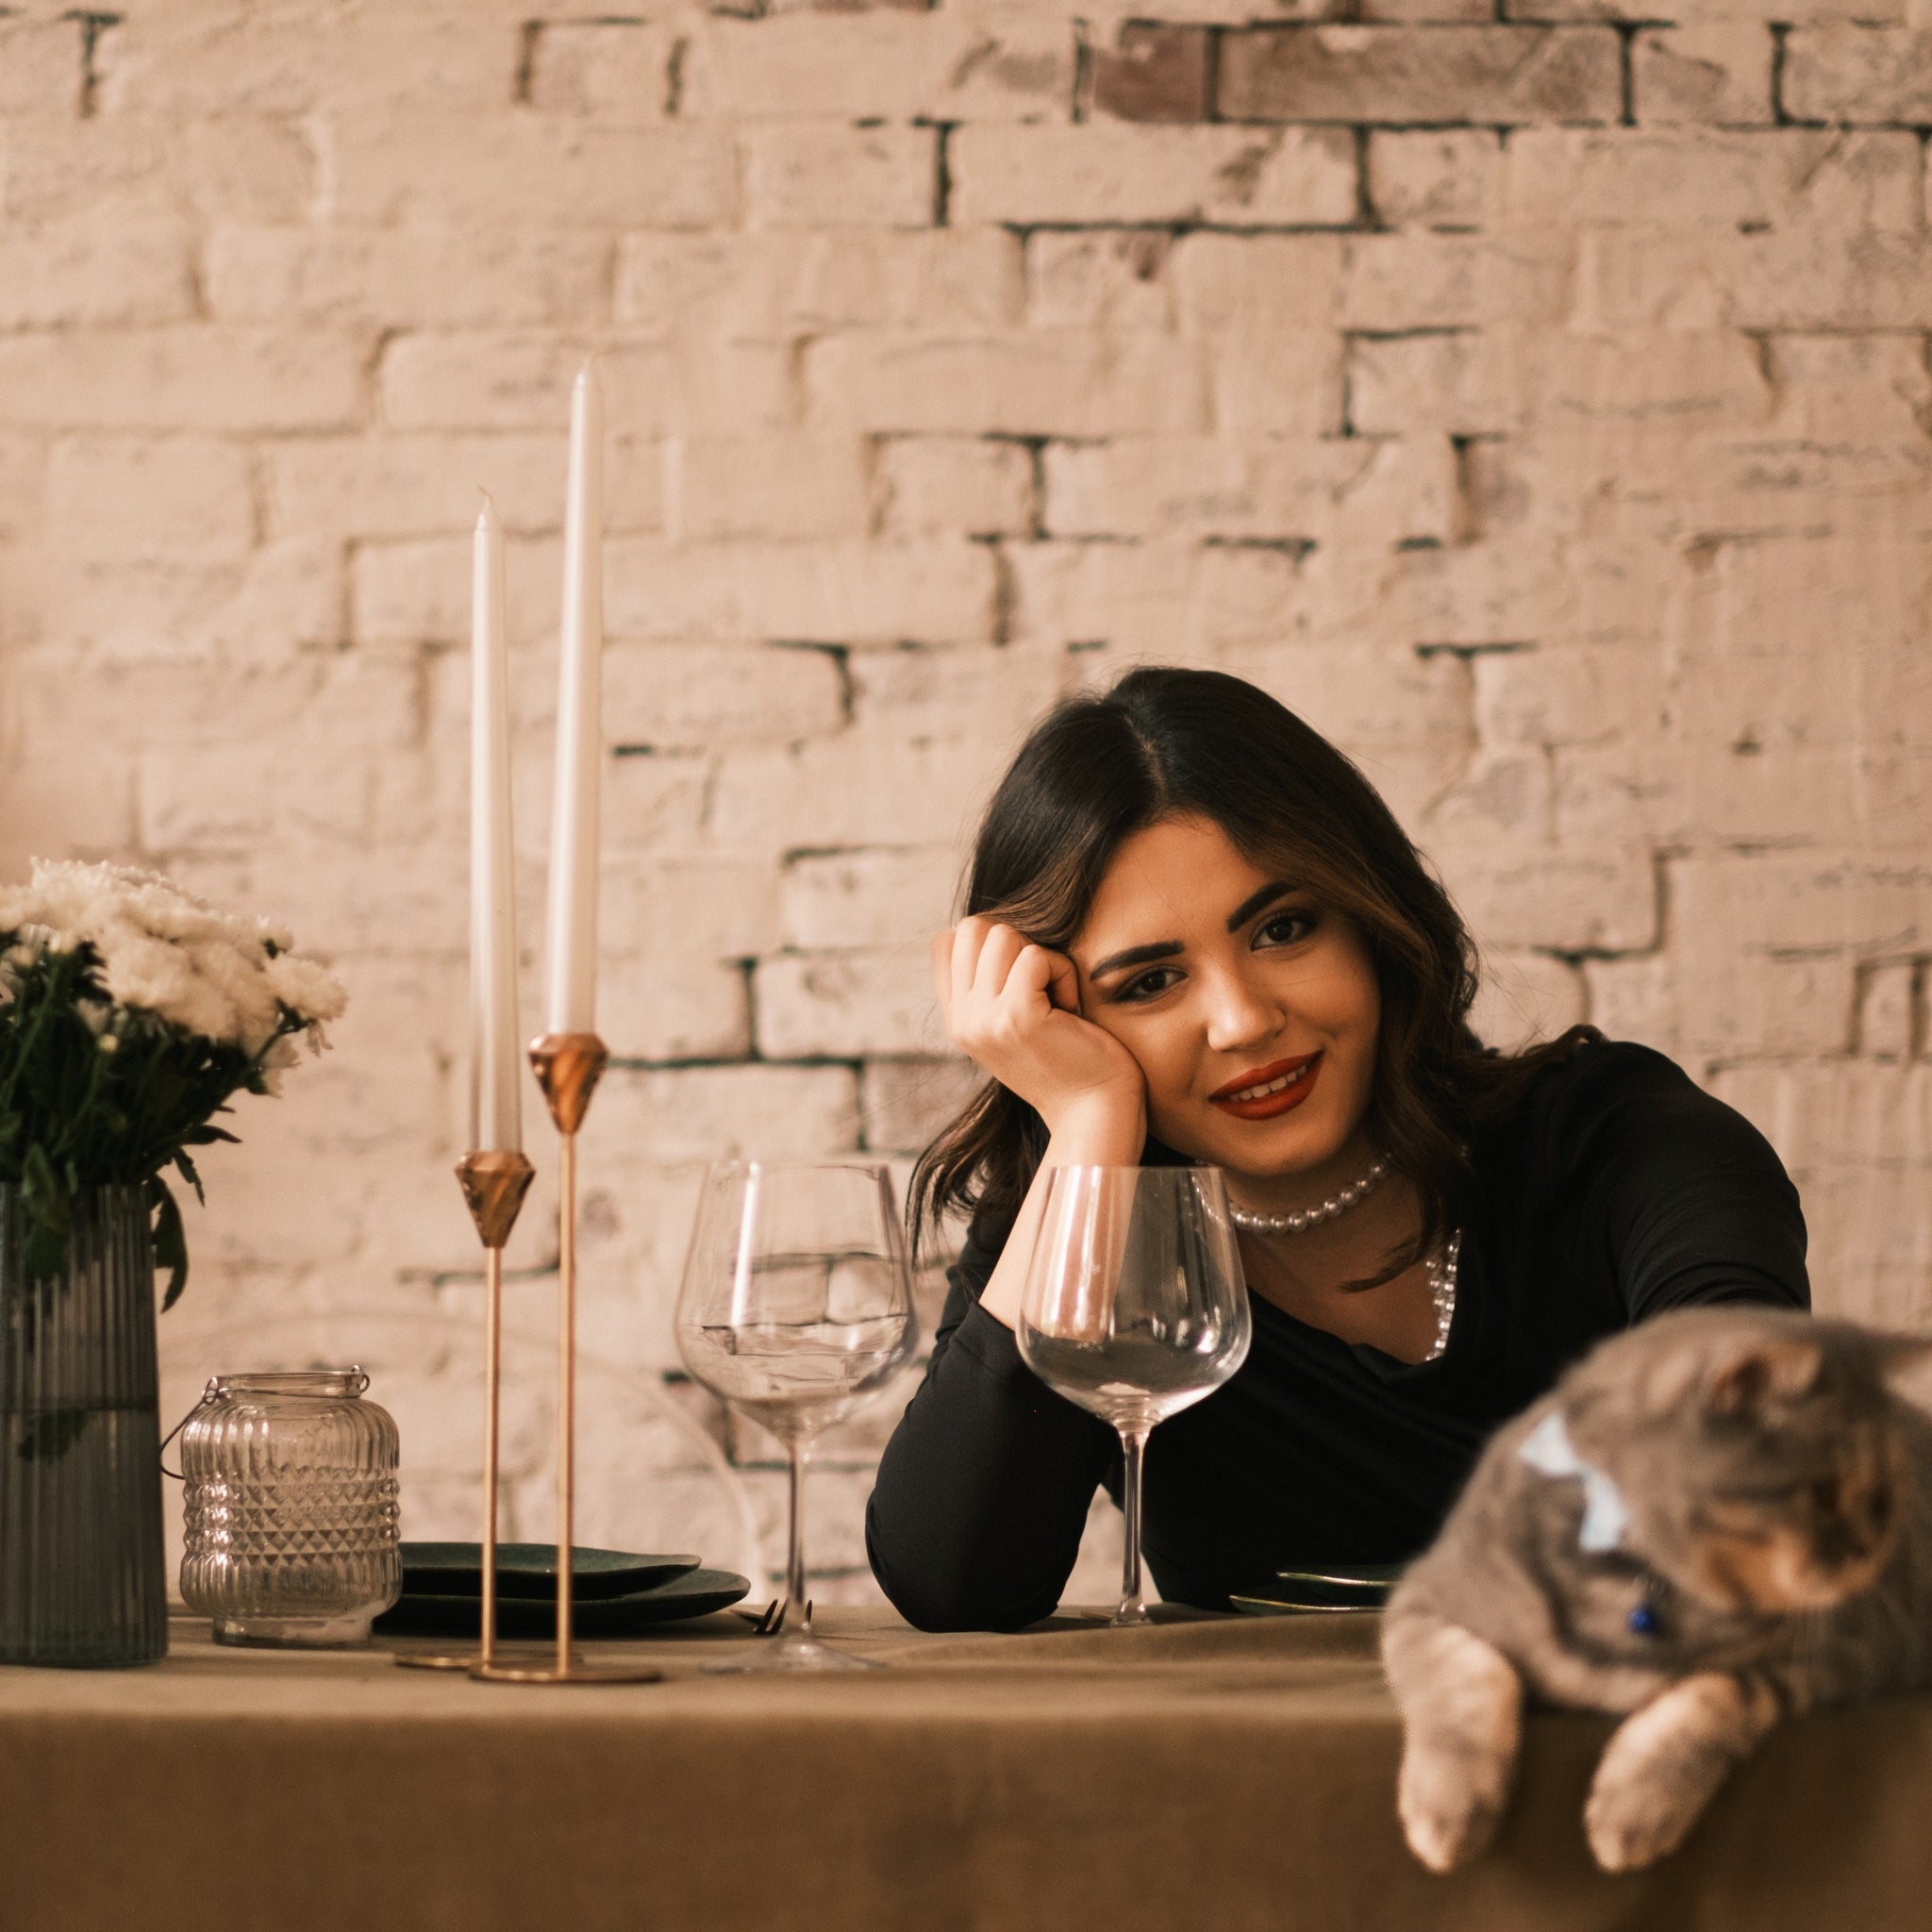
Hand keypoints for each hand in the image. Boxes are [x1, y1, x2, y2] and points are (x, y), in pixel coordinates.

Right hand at [933, 917, 1145, 1147]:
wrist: (1092, 1113)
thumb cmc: (1068, 1061)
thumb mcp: (1013, 1023)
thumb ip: (991, 985)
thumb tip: (991, 927)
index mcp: (957, 1020)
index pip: (946, 942)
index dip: (989, 942)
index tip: (1023, 979)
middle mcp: (962, 1020)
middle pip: (974, 928)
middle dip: (1018, 944)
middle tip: (1042, 987)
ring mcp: (984, 1019)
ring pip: (1003, 935)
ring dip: (1043, 959)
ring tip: (1057, 1001)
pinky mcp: (1017, 1017)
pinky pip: (1037, 956)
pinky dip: (1063, 973)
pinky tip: (1070, 1010)